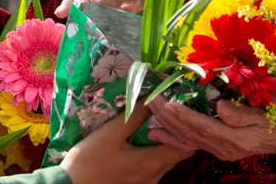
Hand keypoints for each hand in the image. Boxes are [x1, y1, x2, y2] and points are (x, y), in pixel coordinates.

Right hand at [60, 102, 193, 183]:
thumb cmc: (90, 159)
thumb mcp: (111, 132)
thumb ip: (135, 116)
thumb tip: (154, 99)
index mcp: (152, 163)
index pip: (185, 147)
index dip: (185, 128)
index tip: (179, 110)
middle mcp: (155, 176)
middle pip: (177, 154)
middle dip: (176, 132)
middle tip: (168, 111)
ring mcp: (147, 182)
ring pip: (166, 159)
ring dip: (165, 141)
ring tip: (156, 120)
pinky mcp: (138, 183)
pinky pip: (155, 165)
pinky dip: (155, 150)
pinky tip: (144, 136)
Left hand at [146, 96, 275, 160]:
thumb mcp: (266, 115)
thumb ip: (242, 114)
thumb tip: (220, 107)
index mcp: (235, 139)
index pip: (203, 126)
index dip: (184, 115)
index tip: (168, 103)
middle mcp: (224, 147)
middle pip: (190, 132)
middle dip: (168, 116)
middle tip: (151, 99)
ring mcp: (220, 149)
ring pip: (187, 138)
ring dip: (166, 124)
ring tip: (150, 110)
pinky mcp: (218, 147)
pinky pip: (190, 144)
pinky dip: (172, 139)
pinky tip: (156, 133)